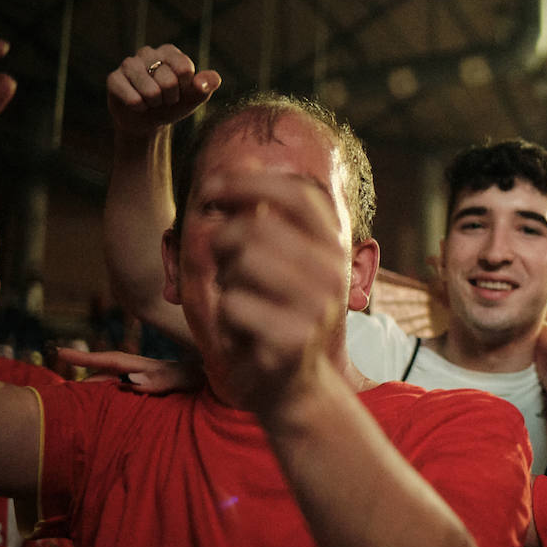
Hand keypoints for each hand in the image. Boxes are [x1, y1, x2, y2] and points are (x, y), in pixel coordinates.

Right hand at [52, 346, 202, 393]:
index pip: (114, 360)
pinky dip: (116, 394)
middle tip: (62, 381)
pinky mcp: (163, 392)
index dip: (87, 357)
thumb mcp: (191, 378)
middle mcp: (150, 373)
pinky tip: (111, 401)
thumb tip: (132, 381)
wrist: (234, 383)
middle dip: (87, 373)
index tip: (60, 352)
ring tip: (77, 395)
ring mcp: (156, 381)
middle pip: (111, 371)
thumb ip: (166, 378)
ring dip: (100, 385)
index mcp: (153, 368)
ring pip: (119, 381)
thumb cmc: (216, 381)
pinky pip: (132, 391)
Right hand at [107, 44, 220, 140]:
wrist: (148, 120)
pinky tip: (137, 105)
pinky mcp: (113, 78)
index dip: (185, 87)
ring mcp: (128, 64)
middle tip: (164, 98)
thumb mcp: (194, 96)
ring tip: (151, 101)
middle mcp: (147, 52)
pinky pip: (133, 100)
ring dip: (155, 104)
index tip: (180, 90)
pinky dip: (140, 108)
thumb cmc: (173, 103)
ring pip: (151, 92)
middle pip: (169, 81)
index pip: (185, 68)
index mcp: (169, 51)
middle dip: (170, 98)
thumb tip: (211, 80)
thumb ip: (206, 86)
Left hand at [209, 171, 349, 412]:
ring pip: (244, 262)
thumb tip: (251, 157)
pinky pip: (234, 305)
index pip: (299, 193)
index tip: (211, 188)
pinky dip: (225, 317)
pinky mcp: (293, 339)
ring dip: (226, 281)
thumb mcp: (273, 261)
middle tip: (226, 270)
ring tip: (239, 303)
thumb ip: (263, 215)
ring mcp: (317, 307)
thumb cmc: (272, 316)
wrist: (291, 389)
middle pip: (258, 227)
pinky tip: (242, 333)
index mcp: (334, 247)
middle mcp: (334, 273)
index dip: (250, 183)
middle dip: (225, 244)